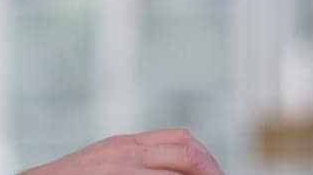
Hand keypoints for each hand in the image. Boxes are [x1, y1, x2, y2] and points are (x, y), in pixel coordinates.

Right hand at [20, 128, 222, 174]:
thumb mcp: (99, 165)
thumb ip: (132, 163)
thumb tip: (174, 170)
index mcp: (123, 146)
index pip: (182, 140)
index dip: (207, 161)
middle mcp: (124, 155)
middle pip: (190, 155)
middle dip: (213, 173)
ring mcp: (119, 172)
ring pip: (178, 174)